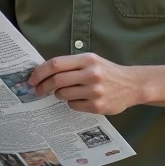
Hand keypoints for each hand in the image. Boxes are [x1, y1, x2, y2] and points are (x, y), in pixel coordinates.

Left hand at [28, 52, 143, 114]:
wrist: (133, 85)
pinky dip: (71, 103)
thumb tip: (43, 73)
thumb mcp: (91, 61)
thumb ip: (70, 65)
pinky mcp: (98, 106)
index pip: (55, 64)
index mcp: (87, 59)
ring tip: (64, 92)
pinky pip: (73, 106)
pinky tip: (79, 99)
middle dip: (43, 87)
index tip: (31, 79)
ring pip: (63, 94)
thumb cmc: (107, 71)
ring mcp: (95, 91)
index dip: (39, 72)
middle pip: (56, 81)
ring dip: (58, 94)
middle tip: (38, 91)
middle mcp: (91, 74)